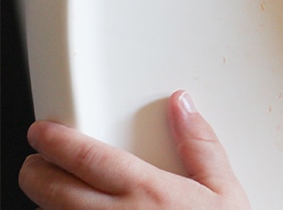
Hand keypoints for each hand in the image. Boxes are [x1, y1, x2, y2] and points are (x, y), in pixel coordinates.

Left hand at [20, 90, 249, 208]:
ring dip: (44, 204)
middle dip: (34, 170)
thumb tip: (183, 107)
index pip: (83, 156)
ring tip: (56, 195)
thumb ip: (201, 145)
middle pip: (50, 188)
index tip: (44, 133)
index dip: (54, 140)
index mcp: (147, 191)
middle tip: (37, 162)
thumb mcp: (224, 191)